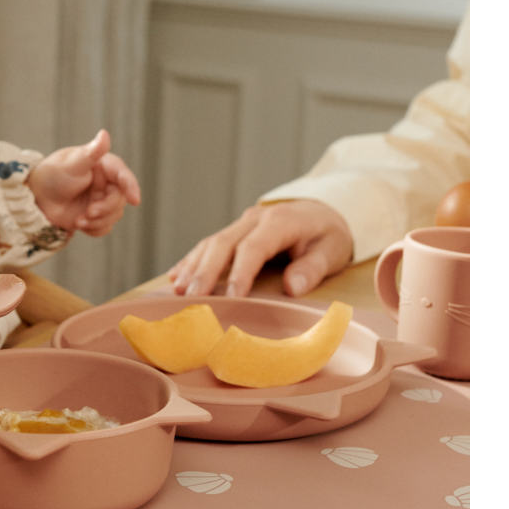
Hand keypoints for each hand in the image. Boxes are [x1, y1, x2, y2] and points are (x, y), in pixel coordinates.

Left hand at [26, 129, 141, 236]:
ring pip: (114, 216)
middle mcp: (106, 183)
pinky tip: (79, 224)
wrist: (35, 200)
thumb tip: (104, 134)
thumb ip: (90, 152)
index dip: (131, 186)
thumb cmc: (52, 176)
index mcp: (103, 166)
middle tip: (88, 212)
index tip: (135, 200)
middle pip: (119, 199)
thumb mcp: (71, 164)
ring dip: (97, 221)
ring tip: (79, 220)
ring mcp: (101, 200)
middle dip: (105, 209)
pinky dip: (94, 229)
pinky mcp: (95, 216)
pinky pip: (104, 227)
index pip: (122, 175)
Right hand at [168, 201, 352, 297]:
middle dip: (205, 271)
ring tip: (178, 290)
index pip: (254, 247)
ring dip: (193, 266)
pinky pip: (209, 244)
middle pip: (223, 243)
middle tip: (191, 298)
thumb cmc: (328, 234)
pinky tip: (176, 276)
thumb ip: (312, 268)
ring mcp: (243, 222)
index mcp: (280, 221)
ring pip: (211, 242)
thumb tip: (292, 287)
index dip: (240, 272)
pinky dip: (192, 260)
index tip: (231, 297)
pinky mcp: (235, 230)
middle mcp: (256, 218)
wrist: (324, 210)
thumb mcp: (332, 250)